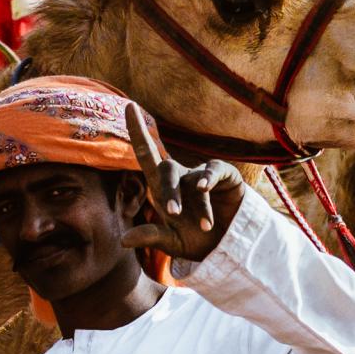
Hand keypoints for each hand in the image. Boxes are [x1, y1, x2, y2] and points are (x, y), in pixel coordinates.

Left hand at [120, 104, 244, 262]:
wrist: (232, 248)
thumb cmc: (198, 241)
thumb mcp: (173, 242)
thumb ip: (150, 237)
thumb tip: (123, 240)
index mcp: (163, 188)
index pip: (146, 155)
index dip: (138, 131)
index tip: (129, 106)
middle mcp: (181, 177)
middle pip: (166, 168)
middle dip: (170, 190)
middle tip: (174, 214)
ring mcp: (203, 175)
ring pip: (193, 180)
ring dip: (198, 204)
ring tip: (204, 226)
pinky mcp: (225, 176)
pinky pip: (215, 170)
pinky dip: (210, 178)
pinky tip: (208, 190)